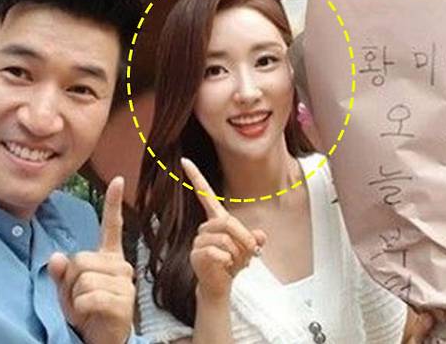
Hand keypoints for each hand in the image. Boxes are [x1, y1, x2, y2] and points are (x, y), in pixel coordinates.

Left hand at [48, 177, 134, 343]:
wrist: (101, 340)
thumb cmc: (86, 312)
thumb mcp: (67, 291)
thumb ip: (60, 272)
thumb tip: (56, 257)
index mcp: (109, 258)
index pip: (111, 226)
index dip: (113, 203)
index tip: (118, 180)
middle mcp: (121, 266)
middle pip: (80, 259)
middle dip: (70, 281)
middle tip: (80, 298)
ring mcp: (125, 282)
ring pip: (83, 279)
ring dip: (75, 298)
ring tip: (86, 308)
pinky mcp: (123, 301)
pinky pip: (89, 296)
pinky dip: (81, 309)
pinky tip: (91, 315)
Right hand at [181, 158, 266, 300]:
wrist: (219, 286)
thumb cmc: (232, 264)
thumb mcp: (248, 249)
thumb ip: (255, 239)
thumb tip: (260, 235)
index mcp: (216, 219)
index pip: (205, 194)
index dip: (195, 177)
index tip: (184, 160)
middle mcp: (204, 227)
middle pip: (227, 222)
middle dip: (244, 238)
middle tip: (253, 251)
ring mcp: (199, 240)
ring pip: (225, 239)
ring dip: (238, 253)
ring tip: (236, 262)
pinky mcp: (196, 254)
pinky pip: (218, 252)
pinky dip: (228, 261)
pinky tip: (226, 266)